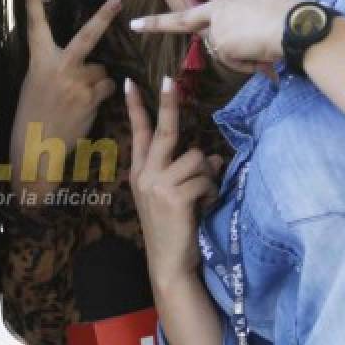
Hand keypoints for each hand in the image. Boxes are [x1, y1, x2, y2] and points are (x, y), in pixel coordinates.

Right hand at [10, 0, 120, 169]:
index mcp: (39, 61)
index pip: (35, 26)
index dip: (30, 1)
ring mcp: (76, 83)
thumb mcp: (34, 83)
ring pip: (101, 70)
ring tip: (79, 97)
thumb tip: (81, 58)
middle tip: (117, 1)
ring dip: (97, 80)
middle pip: (86, 36)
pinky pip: (106, 88)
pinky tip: (87, 106)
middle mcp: (58, 68)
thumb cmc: (33, 115)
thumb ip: (54, 66)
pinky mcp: (90, 100)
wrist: (36, 148)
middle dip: (103, 17)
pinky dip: (101, 94)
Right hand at [126, 77, 223, 286]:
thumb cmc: (174, 229)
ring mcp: (157, 184)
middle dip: (169, 104)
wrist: (169, 264)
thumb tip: (213, 158)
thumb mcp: (174, 196)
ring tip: (204, 196)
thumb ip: (187, 172)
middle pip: (164, 130)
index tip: (130, 82)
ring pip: (196, 157)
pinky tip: (205, 206)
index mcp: (141, 172)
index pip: (138, 133)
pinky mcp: (174, 196)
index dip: (136, 107)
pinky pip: (204, 179)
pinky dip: (211, 191)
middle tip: (172, 80)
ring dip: (208, 175)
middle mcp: (145, 174)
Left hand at [131, 0, 299, 74]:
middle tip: (135, 25)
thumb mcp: (268, 7)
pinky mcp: (218, 43)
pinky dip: (246, 64)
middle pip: (183, 18)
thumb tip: (245, 44)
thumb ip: (248, 20)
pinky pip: (231, 62)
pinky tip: (260, 56)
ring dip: (241, 55)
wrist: (295, 27)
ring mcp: (216, 25)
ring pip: (220, 49)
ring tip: (264, 47)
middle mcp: (220, 6)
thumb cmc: (293, 16)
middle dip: (156, 23)